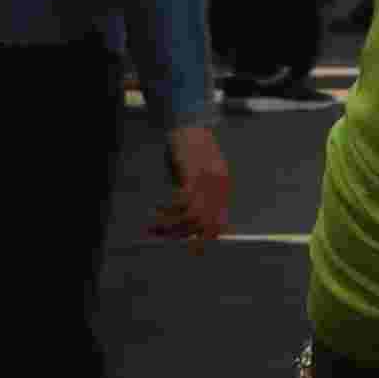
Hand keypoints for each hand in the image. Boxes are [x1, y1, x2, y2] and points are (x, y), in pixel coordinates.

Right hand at [156, 123, 230, 244]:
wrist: (192, 125)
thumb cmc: (194, 150)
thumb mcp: (200, 174)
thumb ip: (198, 194)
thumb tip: (188, 219)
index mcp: (223, 188)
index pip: (221, 220)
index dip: (210, 238)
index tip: (196, 252)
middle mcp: (219, 187)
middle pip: (208, 223)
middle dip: (190, 237)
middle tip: (173, 243)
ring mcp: (208, 181)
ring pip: (194, 216)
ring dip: (173, 224)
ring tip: (155, 225)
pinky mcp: (194, 174)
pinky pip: (184, 200)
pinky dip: (169, 208)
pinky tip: (156, 208)